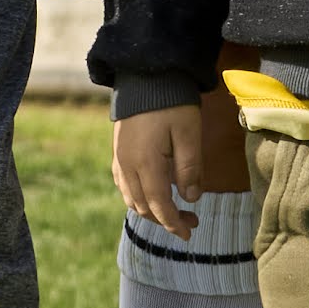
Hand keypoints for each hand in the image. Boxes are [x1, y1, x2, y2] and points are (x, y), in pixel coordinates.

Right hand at [111, 92, 241, 234]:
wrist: (145, 74)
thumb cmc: (171, 102)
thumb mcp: (188, 133)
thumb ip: (190, 168)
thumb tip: (191, 198)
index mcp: (145, 164)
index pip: (158, 206)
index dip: (174, 223)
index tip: (190, 232)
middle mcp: (127, 165)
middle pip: (143, 206)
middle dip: (166, 219)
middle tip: (191, 220)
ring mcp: (118, 158)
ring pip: (131, 198)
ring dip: (151, 210)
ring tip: (173, 210)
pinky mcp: (117, 151)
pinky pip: (123, 184)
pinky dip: (138, 196)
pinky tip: (152, 193)